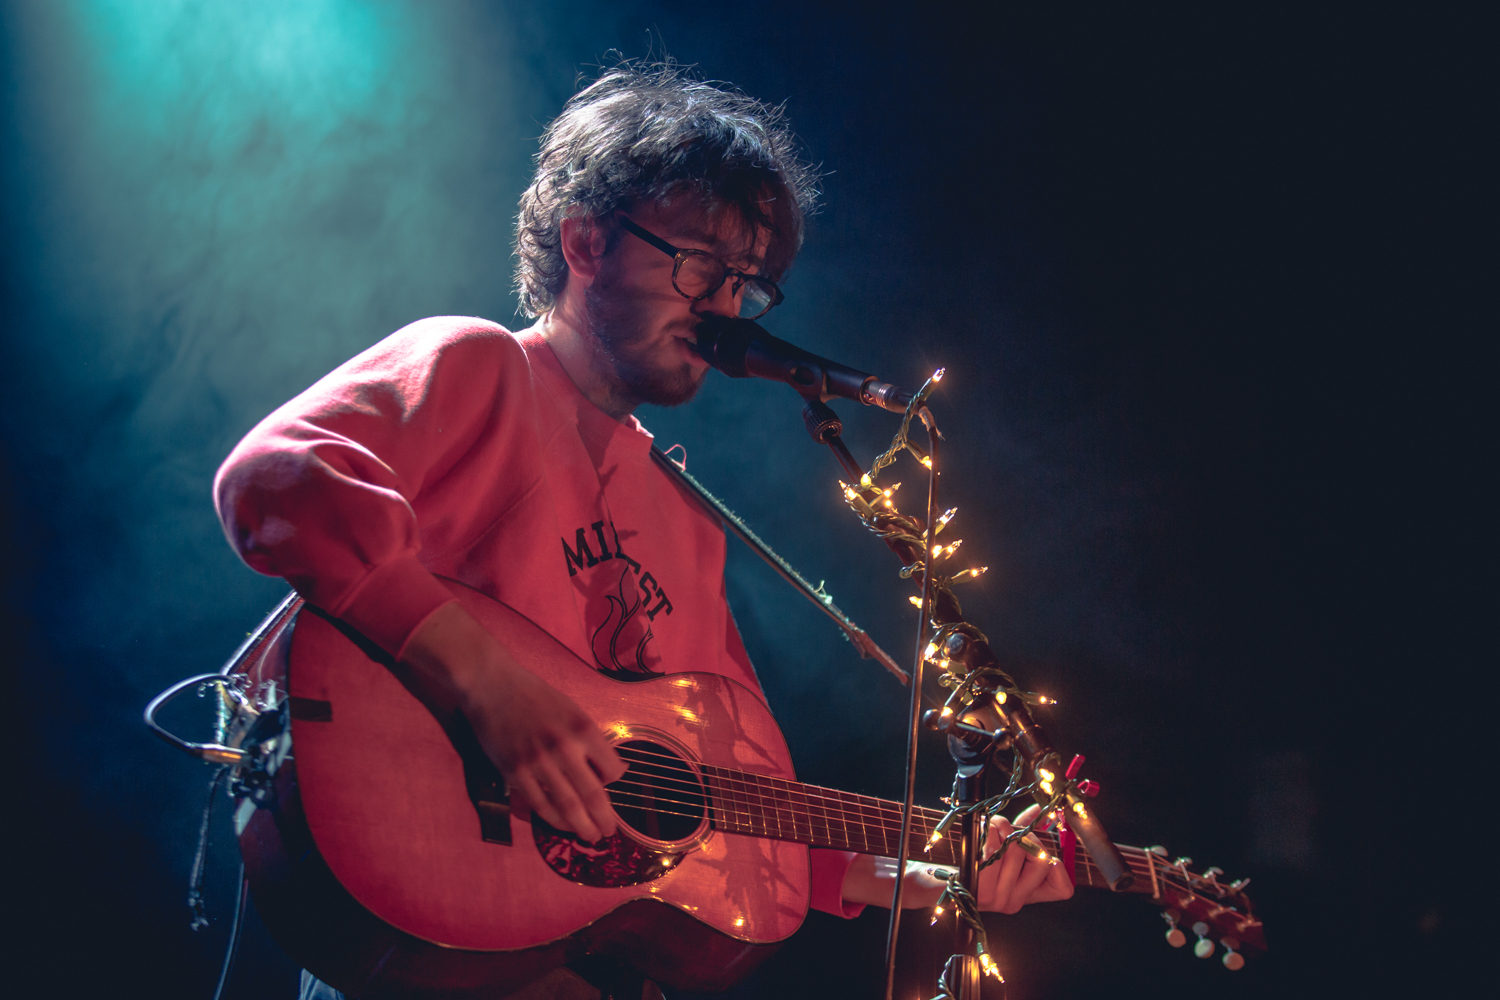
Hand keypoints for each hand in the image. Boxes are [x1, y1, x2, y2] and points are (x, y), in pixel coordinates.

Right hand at [400, 602, 625, 841]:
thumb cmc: (535, 696)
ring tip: (590, 835)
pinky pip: (539, 804)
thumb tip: (611, 769)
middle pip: (593, 794)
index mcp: (583, 729)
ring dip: (581, 826)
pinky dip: (553, 819)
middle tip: (609, 832)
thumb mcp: (572, 710)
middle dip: (604, 818)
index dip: (615, 782)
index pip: (612, 769)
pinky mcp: (515, 773)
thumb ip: (590, 739)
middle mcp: (564, 747)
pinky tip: (562, 824)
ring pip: (567, 806)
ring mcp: (538, 763)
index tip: (612, 786)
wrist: (493, 686)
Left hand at [841, 804, 1074, 910]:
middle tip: (1006, 836)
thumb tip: (1040, 812)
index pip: (1063, 889)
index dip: (1057, 866)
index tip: (1042, 850)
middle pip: (1041, 858)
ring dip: (1002, 830)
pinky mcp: (981, 886)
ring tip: (988, 833)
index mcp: (1026, 895)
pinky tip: (980, 838)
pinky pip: (996, 848)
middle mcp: (1015, 902)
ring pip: (1017, 848)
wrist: (934, 880)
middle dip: (1024, 836)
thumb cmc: (970, 862)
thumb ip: (1024, 834)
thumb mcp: (1002, 850)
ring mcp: (998, 898)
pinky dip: (989, 833)